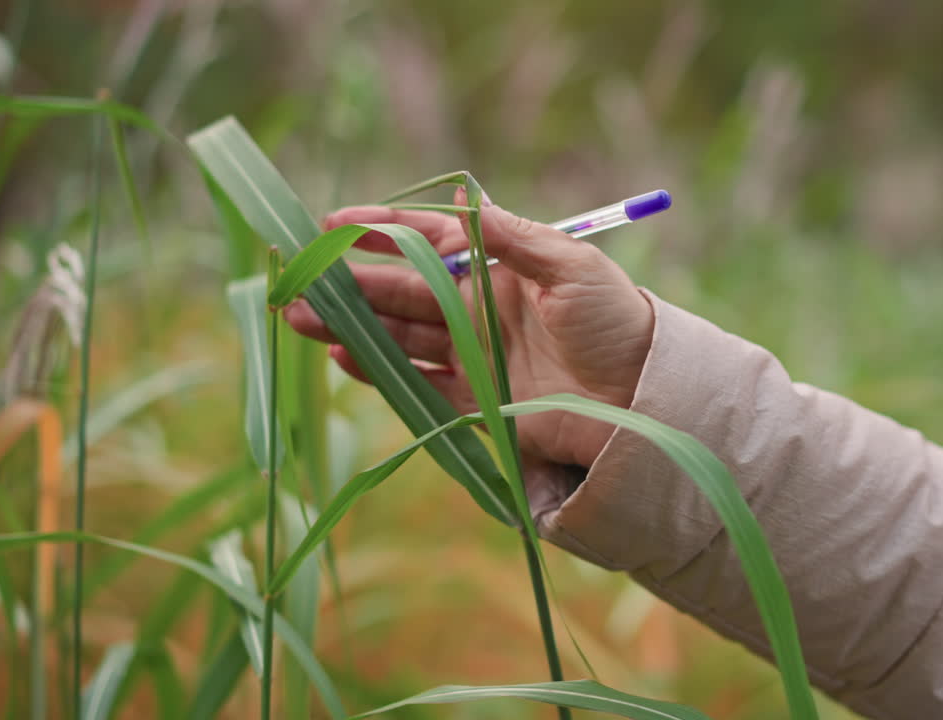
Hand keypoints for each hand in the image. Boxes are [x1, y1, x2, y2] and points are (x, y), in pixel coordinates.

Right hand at [284, 190, 654, 468]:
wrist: (642, 397)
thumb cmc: (615, 321)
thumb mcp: (572, 266)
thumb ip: (513, 238)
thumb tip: (464, 202)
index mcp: (499, 268)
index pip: (429, 242)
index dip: (381, 232)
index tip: (333, 224)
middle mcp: (478, 308)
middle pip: (402, 290)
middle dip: (350, 284)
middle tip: (300, 281)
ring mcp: (475, 355)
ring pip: (400, 335)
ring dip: (353, 326)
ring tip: (302, 318)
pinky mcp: (477, 400)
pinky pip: (419, 384)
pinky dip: (383, 371)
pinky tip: (345, 357)